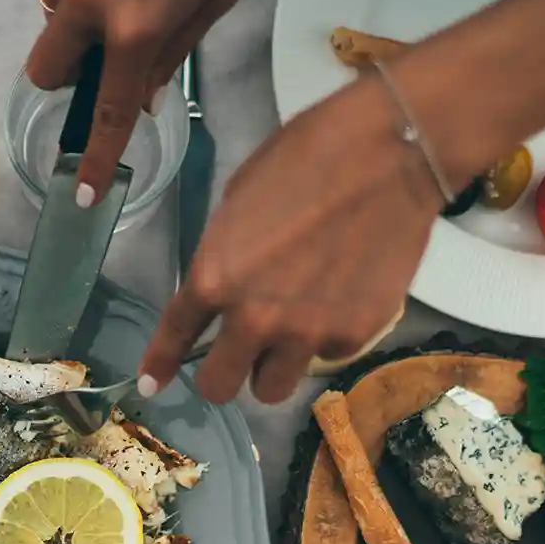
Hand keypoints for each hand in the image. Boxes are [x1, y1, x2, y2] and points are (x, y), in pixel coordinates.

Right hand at [27, 0, 247, 199]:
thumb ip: (177, 51)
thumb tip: (147, 99)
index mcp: (135, 28)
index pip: (110, 112)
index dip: (97, 158)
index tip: (84, 192)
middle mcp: (85, 4)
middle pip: (46, 72)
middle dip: (68, 78)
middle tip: (104, 59)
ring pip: (50, 23)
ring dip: (75, 24)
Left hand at [139, 77, 443, 403]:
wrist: (391, 153)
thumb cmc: (308, 155)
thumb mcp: (241, 200)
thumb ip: (224, 256)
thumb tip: (224, 290)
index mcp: (216, 276)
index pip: (176, 336)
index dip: (160, 364)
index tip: (153, 383)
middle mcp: (254, 318)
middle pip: (220, 388)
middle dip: (223, 374)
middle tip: (238, 355)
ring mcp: (306, 333)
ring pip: (272, 390)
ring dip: (273, 367)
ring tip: (291, 335)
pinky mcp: (353, 337)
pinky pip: (326, 356)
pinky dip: (326, 337)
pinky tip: (342, 296)